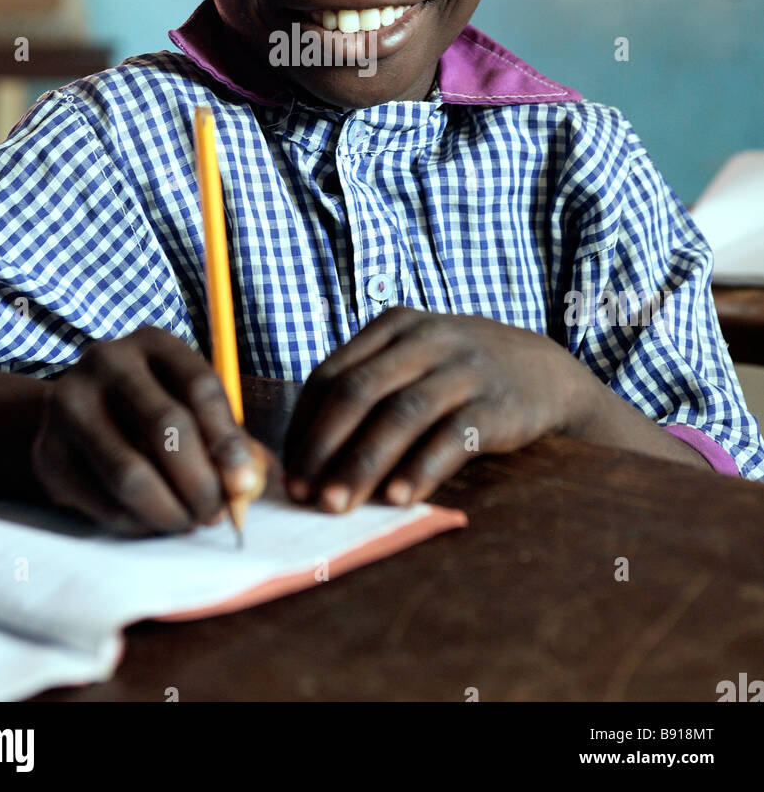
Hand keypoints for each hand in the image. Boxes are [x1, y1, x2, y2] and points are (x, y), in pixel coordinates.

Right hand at [31, 325, 268, 534]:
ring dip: (169, 510)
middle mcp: (106, 361)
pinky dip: (135, 521)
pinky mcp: (47, 451)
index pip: (199, 388)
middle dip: (200, 482)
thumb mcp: (189, 407)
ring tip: (187, 522)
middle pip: (165, 426)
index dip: (227, 440)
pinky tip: (150, 520)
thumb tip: (254, 481)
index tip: (244, 483)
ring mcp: (69, 403)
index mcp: (153, 342)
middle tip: (215, 515)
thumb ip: (227, 439)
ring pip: (129, 471)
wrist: (74, 418)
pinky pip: (101, 500)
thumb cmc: (150, 412)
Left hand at [283, 307, 590, 510]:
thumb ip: (369, 391)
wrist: (544, 372)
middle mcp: (424, 339)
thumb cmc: (458, 375)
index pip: (330, 374)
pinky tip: (399, 499)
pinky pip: (451, 437)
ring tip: (338, 504)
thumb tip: (309, 458)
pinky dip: (421, 468)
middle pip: (359, 391)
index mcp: (393, 326)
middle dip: (324, 446)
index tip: (287, 472)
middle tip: (303, 494)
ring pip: (401, 414)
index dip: (304, 426)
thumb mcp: (413, 360)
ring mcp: (463, 369)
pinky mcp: (496, 404)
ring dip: (363, 463)